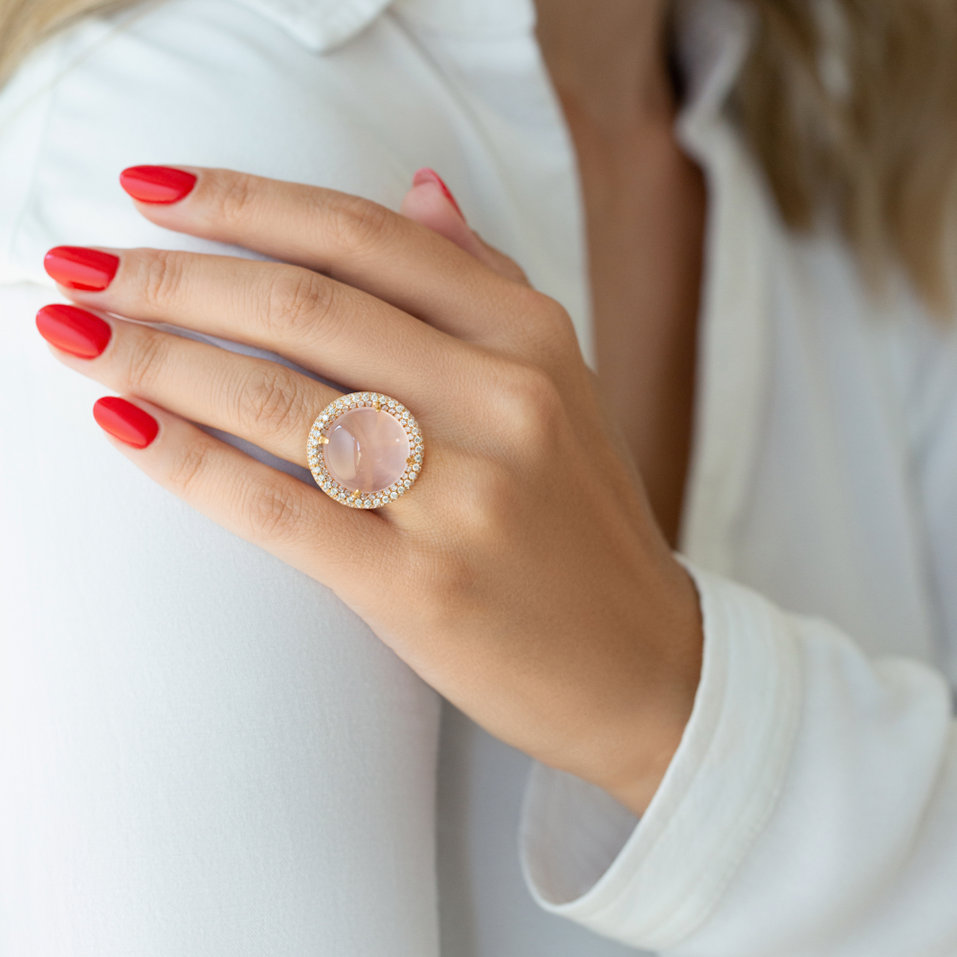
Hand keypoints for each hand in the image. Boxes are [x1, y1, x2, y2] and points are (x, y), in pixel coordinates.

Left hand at [36, 166, 701, 814]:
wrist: (643, 664)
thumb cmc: (584, 523)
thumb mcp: (563, 382)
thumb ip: (484, 281)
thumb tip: (417, 188)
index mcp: (533, 339)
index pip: (366, 238)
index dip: (245, 202)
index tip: (153, 191)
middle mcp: (505, 401)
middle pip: (306, 306)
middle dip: (172, 275)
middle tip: (81, 265)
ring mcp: (467, 496)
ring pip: (280, 399)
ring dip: (156, 356)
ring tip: (75, 331)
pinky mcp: (423, 586)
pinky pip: (281, 507)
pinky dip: (188, 461)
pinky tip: (122, 424)